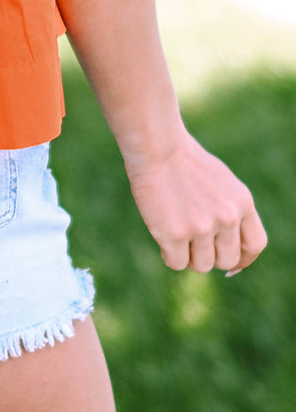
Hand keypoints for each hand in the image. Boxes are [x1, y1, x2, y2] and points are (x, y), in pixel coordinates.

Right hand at [122, 131, 267, 274]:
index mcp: (242, 203)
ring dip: (188, 256)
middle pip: (226, 261)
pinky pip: (176, 263)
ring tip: (174, 233)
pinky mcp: (175, 234)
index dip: (243, 259)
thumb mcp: (221, 182)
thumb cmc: (184, 161)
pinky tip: (162, 236)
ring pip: (201, 265)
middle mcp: (227, 217)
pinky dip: (168, 255)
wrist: (156, 145)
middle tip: (192, 242)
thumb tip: (229, 249)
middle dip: (210, 256)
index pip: (254, 245)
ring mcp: (201, 227)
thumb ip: (231, 211)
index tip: (229, 264)